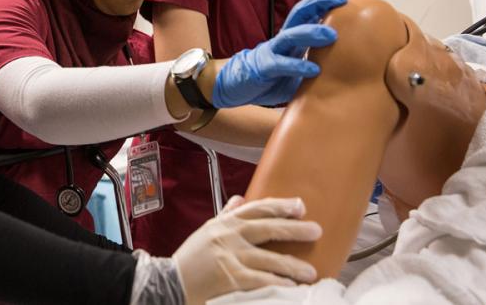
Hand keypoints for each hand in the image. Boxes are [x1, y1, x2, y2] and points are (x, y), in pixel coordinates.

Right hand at [173, 196, 320, 304]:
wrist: (170, 282)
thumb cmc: (190, 259)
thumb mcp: (207, 231)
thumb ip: (226, 215)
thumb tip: (240, 199)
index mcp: (225, 224)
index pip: (257, 209)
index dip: (279, 205)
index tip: (299, 205)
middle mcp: (229, 236)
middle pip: (267, 228)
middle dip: (293, 229)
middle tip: (315, 230)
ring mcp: (229, 257)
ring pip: (267, 258)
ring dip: (291, 265)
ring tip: (310, 271)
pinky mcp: (230, 278)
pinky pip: (259, 280)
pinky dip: (276, 283)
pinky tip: (290, 286)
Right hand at [212, 0, 348, 107]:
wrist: (237, 85)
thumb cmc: (271, 77)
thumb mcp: (298, 68)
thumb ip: (316, 64)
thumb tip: (347, 68)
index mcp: (292, 37)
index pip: (309, 11)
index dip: (326, 1)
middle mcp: (283, 39)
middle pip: (300, 13)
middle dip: (320, 3)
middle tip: (342, 0)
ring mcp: (272, 51)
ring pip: (291, 35)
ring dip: (311, 32)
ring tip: (331, 35)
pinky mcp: (264, 67)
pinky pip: (281, 64)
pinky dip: (298, 65)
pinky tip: (314, 69)